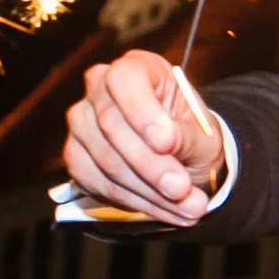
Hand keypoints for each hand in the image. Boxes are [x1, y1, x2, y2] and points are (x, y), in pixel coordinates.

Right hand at [64, 49, 225, 224]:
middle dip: (152, 165)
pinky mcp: (76, 156)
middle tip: (183, 190)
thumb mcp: (202, 132)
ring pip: (106, 161)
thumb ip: (185, 135)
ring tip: (188, 208)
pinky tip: (164, 210)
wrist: (184, 157)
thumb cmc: (192, 133)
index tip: (166, 142)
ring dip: (149, 192)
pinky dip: (134, 202)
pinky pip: (98, 183)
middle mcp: (100, 88)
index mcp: (137, 68)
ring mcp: (82, 122)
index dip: (142, 112)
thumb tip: (163, 142)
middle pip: (112, 126)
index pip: (125, 80)